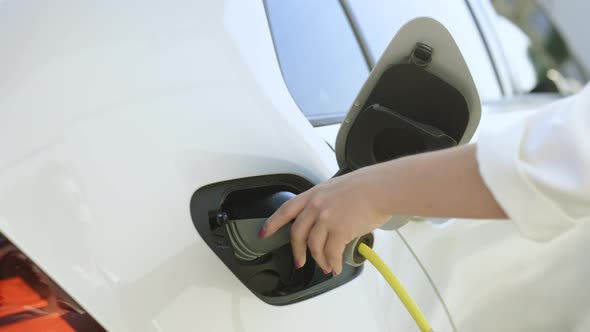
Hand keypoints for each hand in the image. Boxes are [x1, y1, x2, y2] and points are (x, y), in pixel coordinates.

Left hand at [259, 165, 391, 275]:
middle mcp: (316, 206)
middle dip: (297, 251)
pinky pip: (331, 253)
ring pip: (314, 246)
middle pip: (297, 233)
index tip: (264, 232)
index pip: (286, 209)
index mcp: (314, 194)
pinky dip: (333, 263)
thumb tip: (326, 220)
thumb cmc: (367, 187)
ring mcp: (326, 218)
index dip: (272, 223)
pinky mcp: (339, 230)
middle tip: (299, 261)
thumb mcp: (337, 188)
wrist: (381, 189)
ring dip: (319, 260)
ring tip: (326, 266)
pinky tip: (336, 266)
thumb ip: (326, 202)